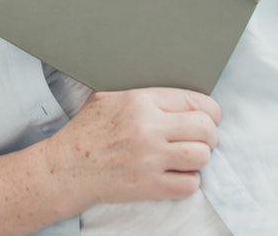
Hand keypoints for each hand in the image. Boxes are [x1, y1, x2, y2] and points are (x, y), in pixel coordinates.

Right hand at [44, 88, 219, 207]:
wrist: (68, 167)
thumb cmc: (88, 130)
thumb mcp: (109, 96)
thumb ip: (142, 92)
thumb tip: (172, 92)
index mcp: (140, 100)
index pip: (194, 100)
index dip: (209, 110)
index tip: (209, 117)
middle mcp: (149, 128)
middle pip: (205, 128)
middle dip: (210, 134)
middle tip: (203, 138)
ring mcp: (150, 159)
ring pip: (201, 156)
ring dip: (200, 158)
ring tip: (190, 156)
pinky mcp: (150, 186)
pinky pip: (189, 185)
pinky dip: (189, 181)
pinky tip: (178, 174)